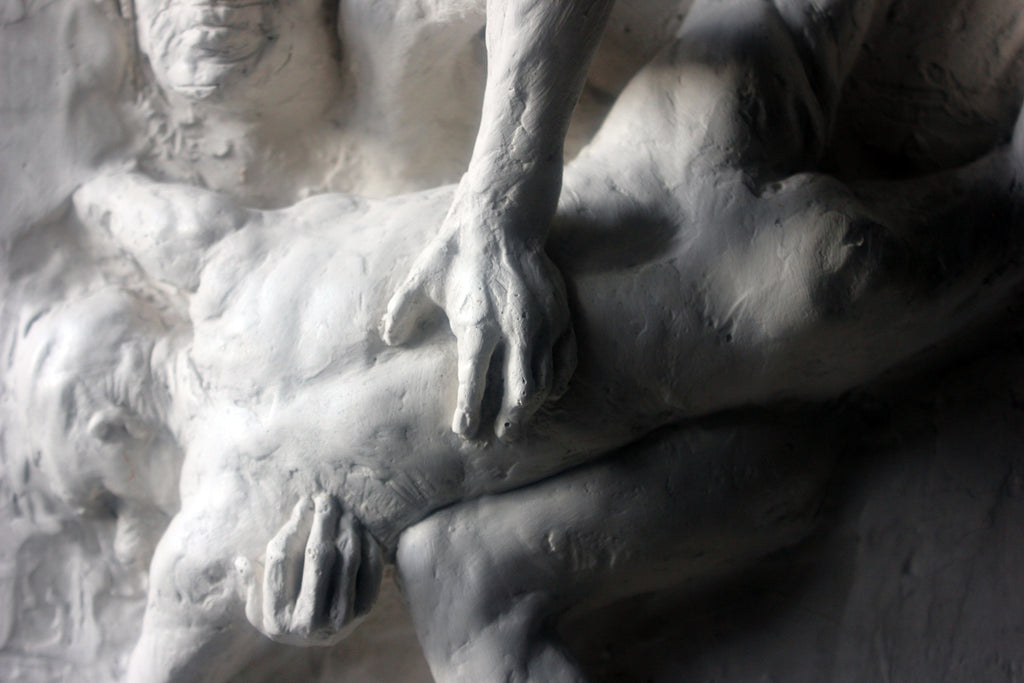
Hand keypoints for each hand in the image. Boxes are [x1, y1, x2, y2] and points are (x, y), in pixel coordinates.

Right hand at [235, 494, 382, 646]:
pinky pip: (370, 569)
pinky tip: (359, 529)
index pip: (282, 559)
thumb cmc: (282, 617)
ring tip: (344, 510)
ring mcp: (341, 618)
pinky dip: (366, 545)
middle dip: (322, 520)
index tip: (302, 503)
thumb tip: (241, 560)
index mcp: (278, 619)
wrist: (318, 643)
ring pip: (346, 559)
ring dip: (346, 528)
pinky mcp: (365, 612)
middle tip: (326, 498)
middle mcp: (310, 622)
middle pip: (318, 555)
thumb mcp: (256, 610)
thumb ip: (250, 585)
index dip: (292, 526)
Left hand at [381, 185, 576, 440]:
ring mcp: (542, 324)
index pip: (475, 382)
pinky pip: (566, 360)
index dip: (470, 412)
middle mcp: (514, 329)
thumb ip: (402, 310)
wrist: (501, 220)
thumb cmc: (457, 251)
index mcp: (478, 324)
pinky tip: (547, 395)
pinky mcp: (560, 316)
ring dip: (532, 407)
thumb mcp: (421, 278)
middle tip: (498, 438)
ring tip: (519, 422)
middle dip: (509, 421)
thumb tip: (390, 338)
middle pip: (518, 392)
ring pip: (544, 381)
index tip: (465, 433)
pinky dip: (558, 382)